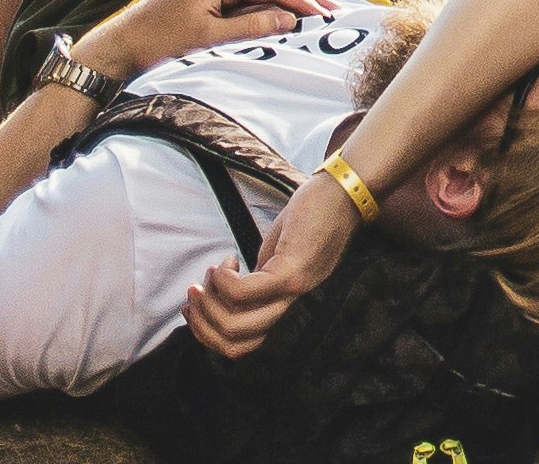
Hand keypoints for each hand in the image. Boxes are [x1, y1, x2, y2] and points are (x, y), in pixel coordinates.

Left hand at [73, 0, 334, 83]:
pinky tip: (276, 15)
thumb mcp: (208, 39)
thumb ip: (251, 26)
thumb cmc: (158, 44)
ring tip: (311, 12)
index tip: (325, 13)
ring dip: (282, 1)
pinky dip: (262, 5)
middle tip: (329, 10)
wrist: (115, 49)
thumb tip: (288, 19)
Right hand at [184, 169, 359, 356]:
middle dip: (201, 325)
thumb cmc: (310, 219)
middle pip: (236, 345)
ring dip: (208, 303)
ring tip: (206, 277)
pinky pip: (244, 292)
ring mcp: (292, 292)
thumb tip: (220, 296)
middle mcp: (292, 308)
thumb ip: (256, 281)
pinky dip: (222, 280)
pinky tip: (226, 261)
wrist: (346, 191)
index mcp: (286, 308)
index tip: (192, 310)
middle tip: (193, 294)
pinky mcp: (292, 271)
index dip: (209, 337)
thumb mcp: (277, 258)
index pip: (244, 347)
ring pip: (236, 325)